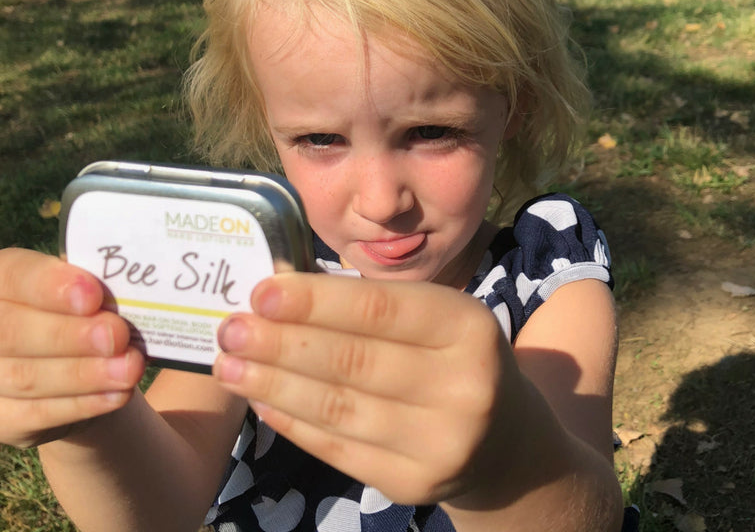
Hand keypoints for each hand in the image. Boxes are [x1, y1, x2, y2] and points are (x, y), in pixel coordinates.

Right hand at [0, 248, 145, 447]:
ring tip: (131, 367)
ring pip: (27, 377)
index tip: (92, 295)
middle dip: (69, 335)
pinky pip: (38, 414)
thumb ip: (95, 280)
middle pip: (12, 332)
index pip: (14, 275)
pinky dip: (84, 403)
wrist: (82, 361)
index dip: (49, 285)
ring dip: (85, 373)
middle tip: (117, 335)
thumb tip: (126, 284)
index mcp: (3, 278)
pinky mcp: (4, 419)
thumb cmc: (84, 309)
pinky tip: (117, 393)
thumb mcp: (89, 285)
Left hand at [213, 272, 531, 506]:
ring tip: (228, 365)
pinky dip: (292, 423)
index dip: (316, 301)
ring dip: (273, 385)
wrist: (504, 439)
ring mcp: (441, 443)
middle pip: (354, 361)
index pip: (381, 308)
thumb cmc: (454, 357)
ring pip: (338, 408)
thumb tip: (279, 295)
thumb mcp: (436, 317)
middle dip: (282, 343)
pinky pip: (338, 448)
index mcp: (468, 326)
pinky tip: (261, 402)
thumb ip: (371, 306)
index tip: (261, 292)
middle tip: (229, 329)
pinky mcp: (413, 485)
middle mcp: (463, 386)